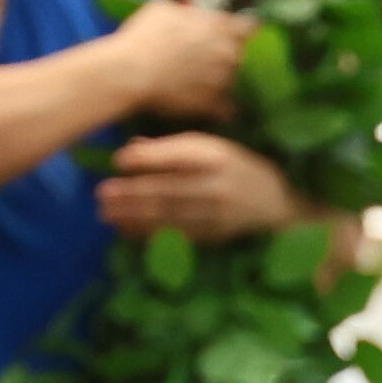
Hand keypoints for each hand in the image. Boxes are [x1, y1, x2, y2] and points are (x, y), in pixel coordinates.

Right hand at [95, 0, 249, 122]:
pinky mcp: (212, 105)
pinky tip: (201, 99)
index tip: (231, 30)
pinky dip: (217, 104)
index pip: (248, 26)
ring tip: (192, 76)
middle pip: (237, 52)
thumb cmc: (144, 36)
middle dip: (224, 52)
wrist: (131, 74)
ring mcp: (223, 81)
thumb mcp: (165, 9)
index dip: (239, 28)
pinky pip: (224, 107)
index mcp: (220, 27)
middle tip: (200, 54)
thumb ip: (190, 11)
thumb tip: (196, 12)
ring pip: (229, 78)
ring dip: (217, 76)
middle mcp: (228, 54)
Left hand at [96, 132, 311, 243]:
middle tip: (101, 196)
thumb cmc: (240, 167)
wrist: (280, 204)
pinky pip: (177, 235)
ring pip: (169, 215)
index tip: (116, 162)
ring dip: (134, 216)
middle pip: (167, 189)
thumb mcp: (213, 146)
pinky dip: (150, 234)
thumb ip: (173, 148)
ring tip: (107, 215)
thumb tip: (130, 152)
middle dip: (131, 194)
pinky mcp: (214, 235)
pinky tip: (128, 231)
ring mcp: (215, 213)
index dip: (145, 159)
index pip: (177, 155)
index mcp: (216, 155)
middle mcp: (216, 184)